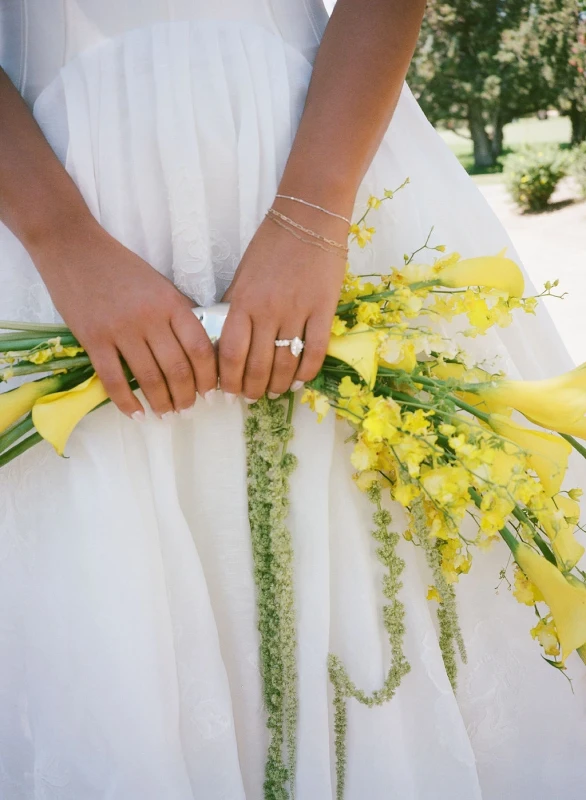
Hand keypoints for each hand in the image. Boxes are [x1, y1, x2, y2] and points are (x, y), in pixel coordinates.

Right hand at [31, 218, 216, 417]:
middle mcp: (149, 318)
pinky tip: (136, 414)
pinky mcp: (93, 339)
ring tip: (166, 414)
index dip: (208, 376)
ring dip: (161, 402)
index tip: (209, 391)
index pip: (200, 348)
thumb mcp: (159, 284)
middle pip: (178, 369)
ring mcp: (120, 329)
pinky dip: (127, 402)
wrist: (73, 247)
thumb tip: (199, 349)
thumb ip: (177, 313)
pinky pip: (113, 380)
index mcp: (171, 303)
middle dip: (187, 396)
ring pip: (149, 378)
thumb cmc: (120, 267)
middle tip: (187, 408)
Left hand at [220, 201, 347, 400]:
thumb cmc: (271, 245)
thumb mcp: (242, 275)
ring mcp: (297, 312)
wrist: (309, 218)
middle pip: (258, 366)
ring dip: (278, 385)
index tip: (229, 389)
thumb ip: (235, 308)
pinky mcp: (323, 310)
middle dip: (253, 389)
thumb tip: (226, 342)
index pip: (230, 354)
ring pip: (285, 364)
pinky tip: (299, 380)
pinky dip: (306, 373)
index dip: (228, 379)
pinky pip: (315, 352)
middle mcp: (268, 311)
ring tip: (275, 392)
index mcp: (242, 302)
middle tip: (252, 396)